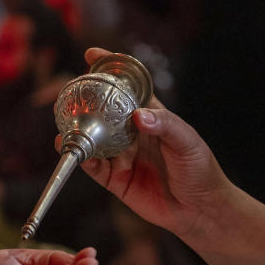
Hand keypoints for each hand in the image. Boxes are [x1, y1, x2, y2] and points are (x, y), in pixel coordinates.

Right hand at [78, 47, 232, 238]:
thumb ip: (165, 126)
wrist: (201, 210)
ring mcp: (122, 156)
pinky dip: (82, 159)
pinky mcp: (116, 180)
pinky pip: (94, 168)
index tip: (91, 54)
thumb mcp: (187, 142)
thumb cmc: (200, 170)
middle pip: (103, 112)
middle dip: (84, 100)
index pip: (128, 88)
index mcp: (151, 116)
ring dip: (77, 130)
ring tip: (63, 121)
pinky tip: (73, 150)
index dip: (110, 70)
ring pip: (94, 139)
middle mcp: (132, 134)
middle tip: (68, 91)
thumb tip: (139, 116)